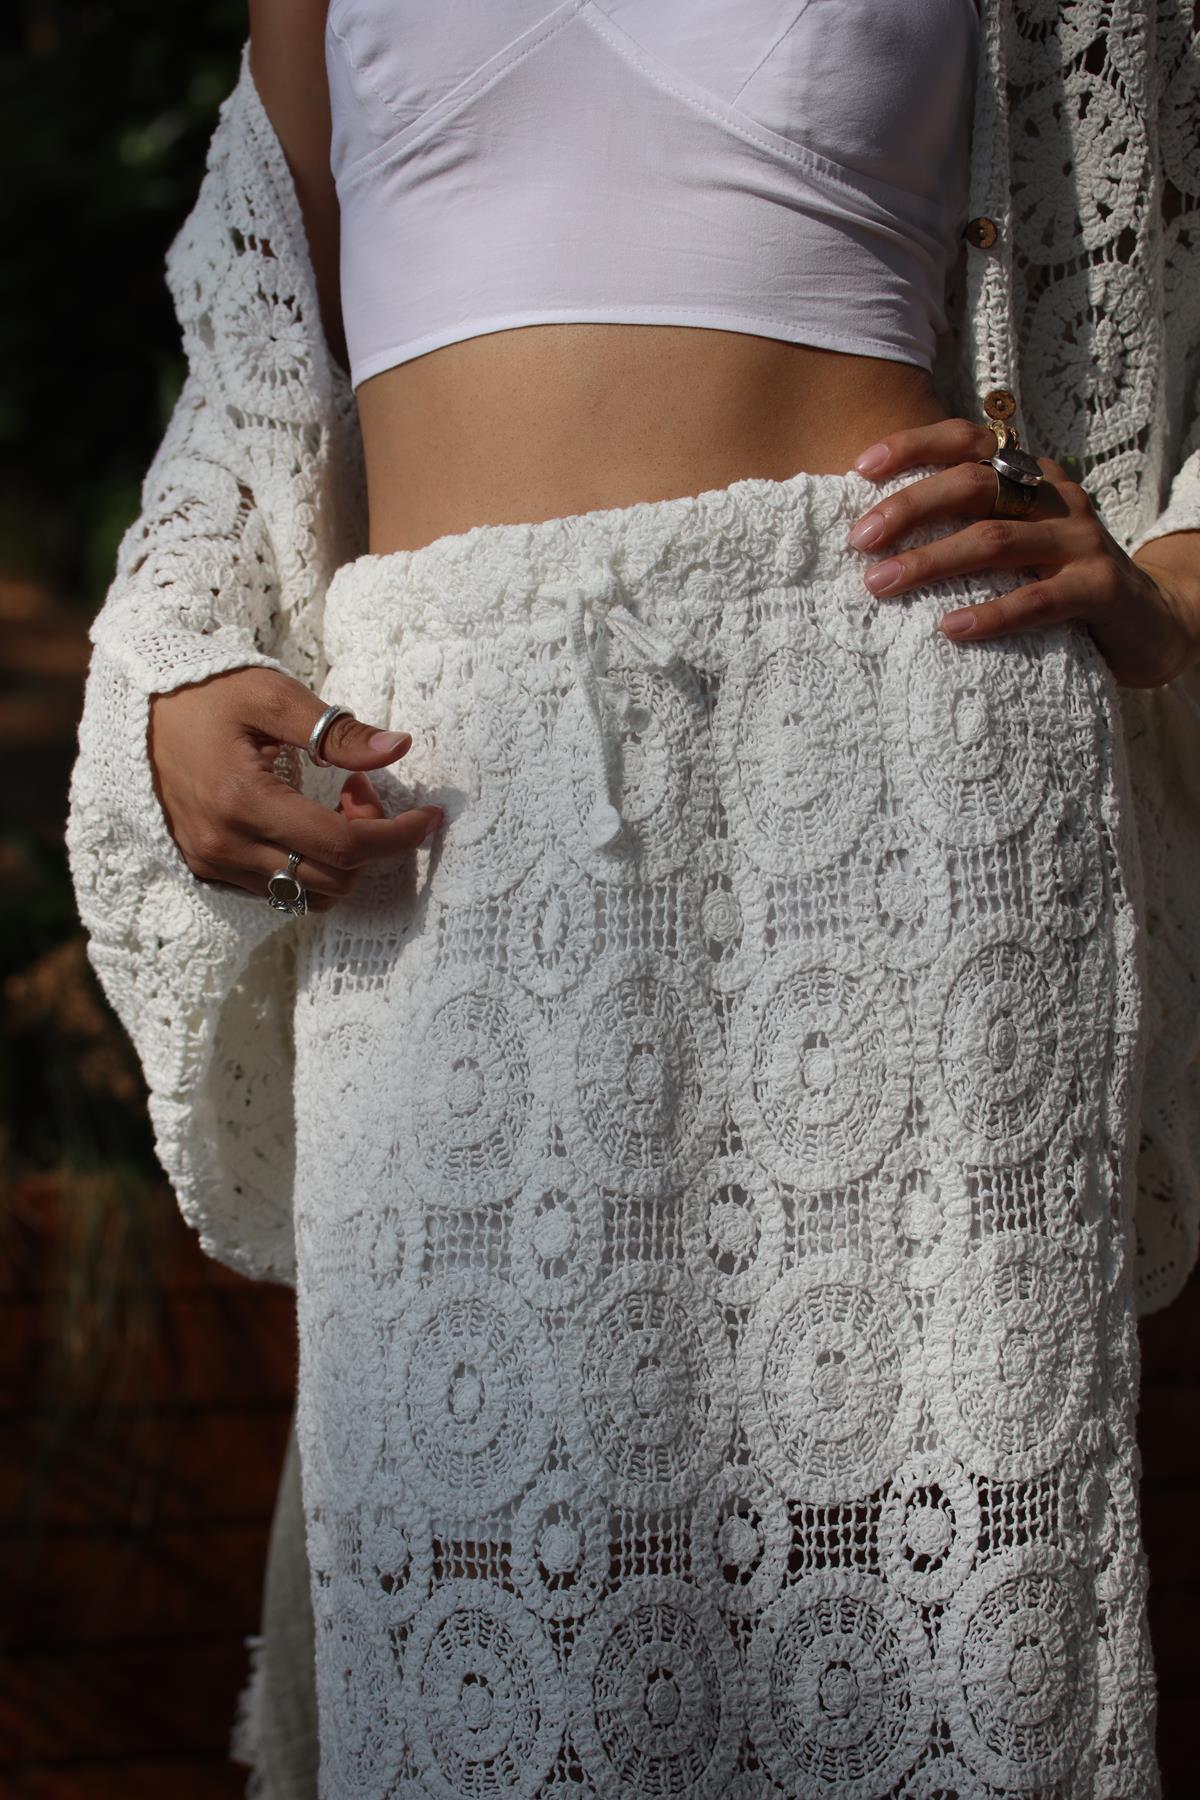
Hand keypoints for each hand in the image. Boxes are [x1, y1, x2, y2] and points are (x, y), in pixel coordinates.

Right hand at [148, 666, 443, 911]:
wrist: (135, 710)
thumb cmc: (207, 693)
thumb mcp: (272, 696)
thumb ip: (336, 731)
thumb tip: (398, 748)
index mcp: (244, 800)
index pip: (343, 845)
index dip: (397, 835)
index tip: (429, 815)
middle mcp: (226, 845)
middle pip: (333, 878)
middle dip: (368, 842)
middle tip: (359, 789)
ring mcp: (213, 864)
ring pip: (307, 895)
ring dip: (340, 859)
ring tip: (333, 805)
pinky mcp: (206, 870)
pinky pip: (276, 893)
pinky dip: (308, 868)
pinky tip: (305, 824)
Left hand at [845, 417, 1199, 687]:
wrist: (1151, 620)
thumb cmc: (1059, 580)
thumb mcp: (1015, 542)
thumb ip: (967, 527)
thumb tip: (877, 537)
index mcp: (1029, 476)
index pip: (968, 442)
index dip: (914, 446)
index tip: (861, 468)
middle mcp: (1055, 495)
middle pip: (973, 485)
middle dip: (910, 508)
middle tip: (860, 540)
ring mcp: (1081, 538)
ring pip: (995, 540)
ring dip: (931, 562)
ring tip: (881, 584)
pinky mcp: (1100, 586)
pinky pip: (1037, 598)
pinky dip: (991, 614)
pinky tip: (950, 628)